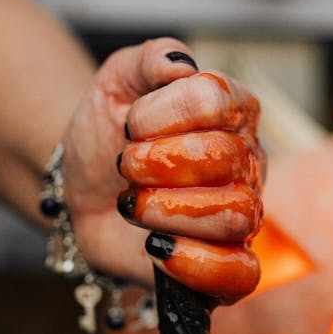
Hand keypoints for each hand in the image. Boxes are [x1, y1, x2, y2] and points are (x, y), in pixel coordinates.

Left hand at [61, 38, 264, 301]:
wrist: (84, 190)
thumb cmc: (109, 135)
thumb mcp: (116, 82)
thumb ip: (149, 59)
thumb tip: (181, 64)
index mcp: (234, 111)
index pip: (219, 101)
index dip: (166, 111)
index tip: (130, 123)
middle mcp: (248, 163)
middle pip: (226, 158)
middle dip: (160, 161)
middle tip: (125, 164)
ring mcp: (242, 216)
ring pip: (237, 215)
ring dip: (170, 209)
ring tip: (134, 204)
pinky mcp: (226, 265)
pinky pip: (241, 274)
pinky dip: (198, 264)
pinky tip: (158, 247)